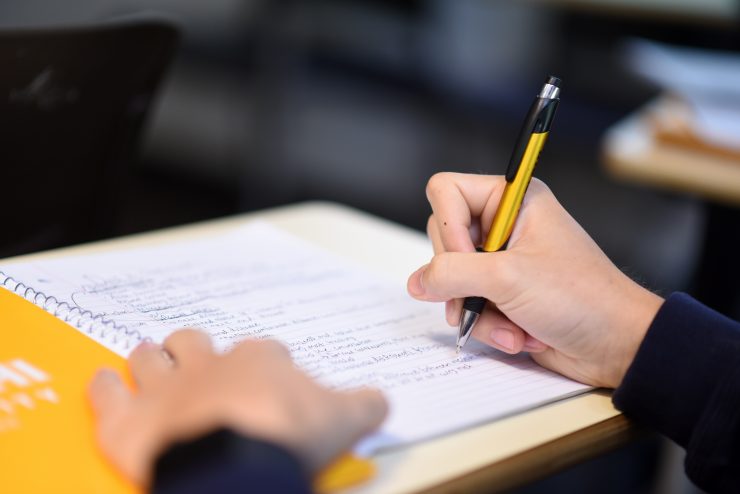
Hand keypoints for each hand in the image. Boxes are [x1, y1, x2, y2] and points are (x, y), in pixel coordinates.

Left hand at [88, 330, 386, 487]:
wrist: (237, 464)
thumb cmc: (287, 437)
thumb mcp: (344, 420)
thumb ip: (364, 405)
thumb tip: (381, 401)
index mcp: (260, 362)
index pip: (266, 350)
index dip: (267, 363)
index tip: (271, 377)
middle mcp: (209, 365)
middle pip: (196, 341)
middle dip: (195, 346)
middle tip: (195, 355)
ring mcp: (165, 389)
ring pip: (150, 358)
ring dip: (149, 357)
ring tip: (148, 356)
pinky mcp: (128, 421)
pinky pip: (106, 394)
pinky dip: (103, 387)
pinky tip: (103, 381)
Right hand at [407, 173, 663, 387]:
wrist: (617, 345)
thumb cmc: (581, 298)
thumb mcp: (508, 278)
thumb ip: (452, 274)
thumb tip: (416, 282)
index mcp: (513, 200)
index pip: (446, 191)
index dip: (447, 228)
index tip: (470, 259)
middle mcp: (504, 226)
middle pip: (443, 239)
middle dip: (463, 281)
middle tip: (488, 296)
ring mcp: (502, 262)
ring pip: (452, 280)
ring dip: (478, 311)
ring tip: (512, 326)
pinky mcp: (502, 294)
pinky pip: (469, 305)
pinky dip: (489, 326)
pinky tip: (519, 336)